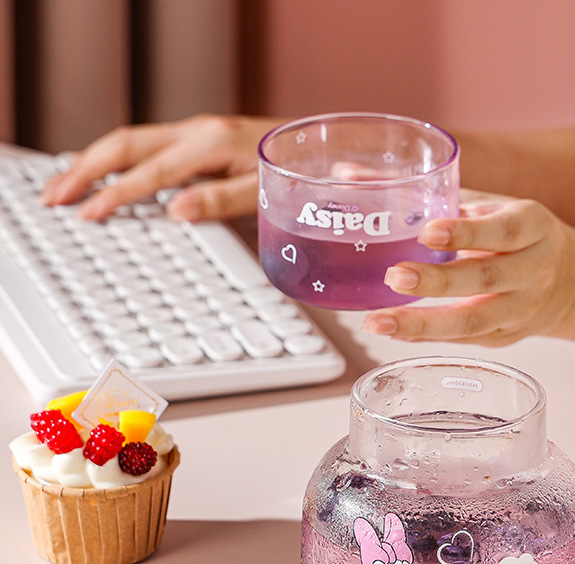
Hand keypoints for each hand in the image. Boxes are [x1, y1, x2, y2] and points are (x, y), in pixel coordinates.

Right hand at [40, 114, 279, 220]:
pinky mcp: (195, 140)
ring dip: (93, 160)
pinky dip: (115, 158)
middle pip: (126, 143)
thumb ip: (221, 200)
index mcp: (211, 143)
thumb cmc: (291, 169)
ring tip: (64, 184)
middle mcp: (197, 132)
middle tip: (56, 195)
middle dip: (87, 168)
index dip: (120, 193)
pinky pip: (145, 145)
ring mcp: (194, 133)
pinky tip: (102, 172)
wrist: (311, 147)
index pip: (154, 171)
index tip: (92, 213)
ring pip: (130, 140)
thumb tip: (176, 211)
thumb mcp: (262, 190)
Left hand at [362, 190, 574, 345]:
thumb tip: (348, 177)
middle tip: (394, 277)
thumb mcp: (486, 204)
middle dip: (436, 282)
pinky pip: (464, 340)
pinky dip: (426, 336)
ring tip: (377, 322)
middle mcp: (532, 271)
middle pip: (484, 279)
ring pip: (472, 322)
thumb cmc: (515, 234)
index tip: (428, 231)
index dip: (466, 233)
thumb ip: (427, 193)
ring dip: (422, 323)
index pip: (502, 230)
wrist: (570, 281)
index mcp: (532, 227)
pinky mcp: (505, 338)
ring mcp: (520, 310)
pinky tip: (395, 332)